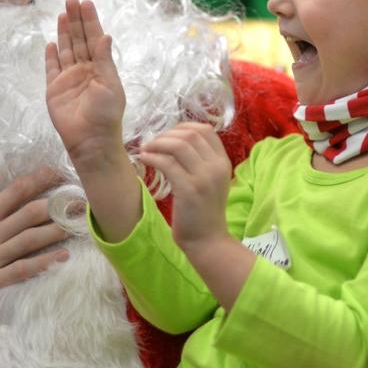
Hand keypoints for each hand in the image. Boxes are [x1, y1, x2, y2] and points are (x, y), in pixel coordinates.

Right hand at [0, 169, 69, 337]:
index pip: (12, 192)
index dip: (37, 180)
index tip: (57, 171)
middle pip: (29, 214)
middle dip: (57, 204)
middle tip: (82, 198)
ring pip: (30, 240)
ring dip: (57, 231)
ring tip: (79, 224)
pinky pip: (21, 270)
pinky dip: (43, 263)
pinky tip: (63, 258)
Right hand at [45, 0, 125, 165]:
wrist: (91, 140)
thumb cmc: (106, 114)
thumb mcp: (110, 84)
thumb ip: (105, 59)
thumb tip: (104, 35)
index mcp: (101, 68)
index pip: (94, 38)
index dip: (90, 21)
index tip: (86, 2)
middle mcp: (84, 70)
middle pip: (78, 40)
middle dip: (75, 20)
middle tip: (71, 0)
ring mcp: (68, 79)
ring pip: (65, 50)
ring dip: (63, 32)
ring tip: (62, 14)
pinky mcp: (54, 90)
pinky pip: (51, 69)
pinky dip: (51, 56)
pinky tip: (50, 43)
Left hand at [137, 122, 231, 248]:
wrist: (207, 240)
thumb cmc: (203, 212)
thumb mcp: (210, 181)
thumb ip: (201, 161)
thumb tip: (176, 140)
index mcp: (223, 162)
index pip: (205, 130)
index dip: (183, 127)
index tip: (167, 135)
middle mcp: (217, 166)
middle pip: (191, 134)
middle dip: (167, 134)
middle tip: (152, 143)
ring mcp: (204, 177)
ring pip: (179, 145)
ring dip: (158, 143)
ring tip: (146, 150)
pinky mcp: (189, 189)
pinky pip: (167, 164)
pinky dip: (153, 158)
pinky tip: (145, 159)